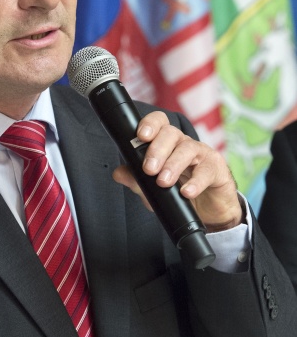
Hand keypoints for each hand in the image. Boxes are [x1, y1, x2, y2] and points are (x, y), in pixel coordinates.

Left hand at [112, 111, 242, 230]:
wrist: (208, 211)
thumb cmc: (179, 193)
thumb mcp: (153, 190)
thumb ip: (136, 180)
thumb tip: (118, 173)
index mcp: (167, 144)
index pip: (159, 124)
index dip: (150, 124)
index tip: (140, 136)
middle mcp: (184, 144)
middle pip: (171, 134)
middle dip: (157, 150)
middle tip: (149, 169)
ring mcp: (202, 155)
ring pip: (188, 149)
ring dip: (173, 164)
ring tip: (163, 182)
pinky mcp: (217, 169)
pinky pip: (206, 171)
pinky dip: (195, 182)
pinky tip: (186, 192)